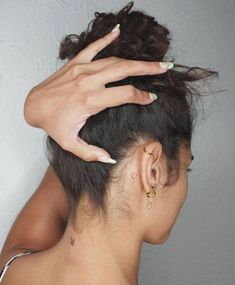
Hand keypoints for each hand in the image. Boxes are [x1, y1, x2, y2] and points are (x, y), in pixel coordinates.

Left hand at [24, 24, 172, 162]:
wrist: (34, 105)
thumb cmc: (53, 124)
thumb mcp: (70, 143)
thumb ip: (90, 153)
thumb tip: (110, 159)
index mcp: (91, 101)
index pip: (125, 94)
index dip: (142, 96)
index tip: (152, 98)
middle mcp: (89, 81)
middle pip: (125, 71)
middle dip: (147, 69)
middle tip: (165, 67)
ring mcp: (82, 69)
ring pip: (114, 60)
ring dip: (134, 60)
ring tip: (151, 61)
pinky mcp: (76, 62)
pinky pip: (93, 47)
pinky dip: (106, 38)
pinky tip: (117, 32)